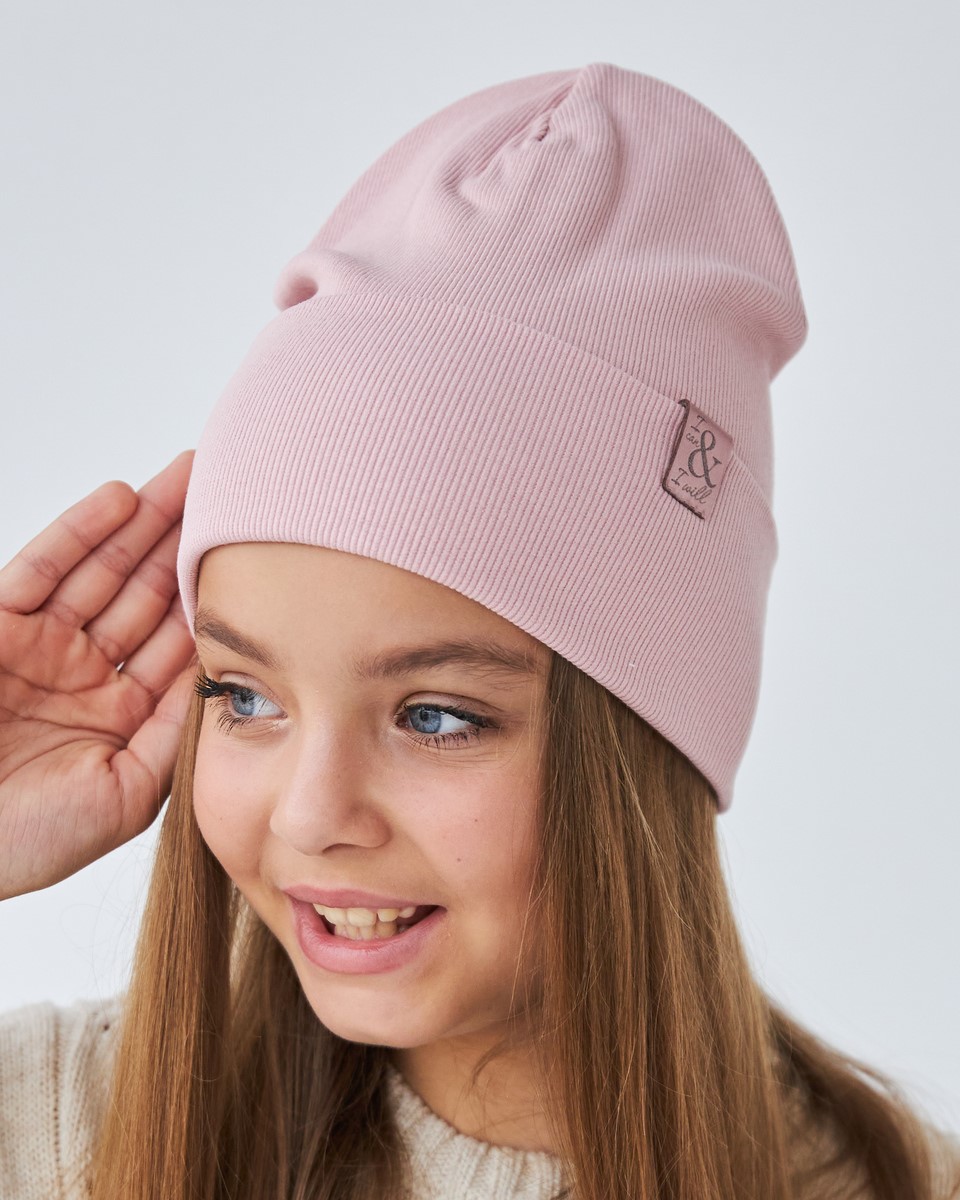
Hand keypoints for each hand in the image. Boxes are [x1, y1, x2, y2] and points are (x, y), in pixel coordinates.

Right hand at [0, 451, 197, 898]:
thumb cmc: (28, 839)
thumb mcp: (127, 794)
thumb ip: (174, 733)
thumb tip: (224, 678)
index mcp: (122, 712)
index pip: (177, 640)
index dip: (214, 598)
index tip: (259, 559)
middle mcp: (86, 671)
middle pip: (148, 592)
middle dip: (187, 545)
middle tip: (235, 496)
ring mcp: (40, 645)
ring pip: (104, 568)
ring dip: (146, 521)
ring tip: (192, 476)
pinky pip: (43, 568)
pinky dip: (82, 531)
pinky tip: (125, 497)